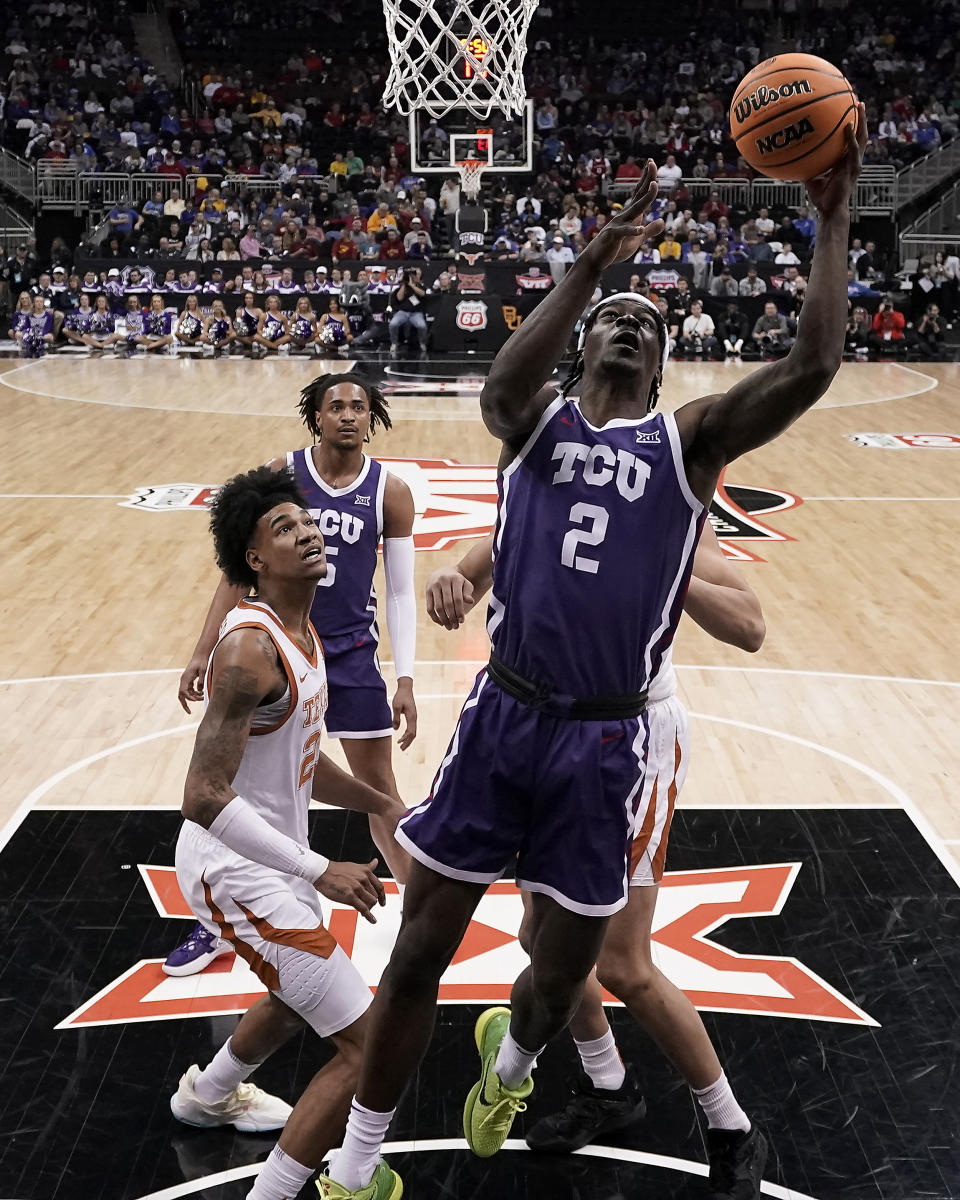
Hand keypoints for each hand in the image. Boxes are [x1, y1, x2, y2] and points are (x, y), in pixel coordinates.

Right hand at [178, 653, 207, 712]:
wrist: (201, 654)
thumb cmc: (202, 661)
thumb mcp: (203, 671)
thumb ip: (201, 681)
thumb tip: (200, 691)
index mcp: (185, 678)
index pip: (183, 692)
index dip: (189, 698)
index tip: (196, 701)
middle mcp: (184, 680)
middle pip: (181, 695)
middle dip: (184, 704)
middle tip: (189, 712)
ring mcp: (186, 680)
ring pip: (186, 693)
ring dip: (193, 697)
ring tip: (202, 698)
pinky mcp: (190, 680)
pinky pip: (190, 690)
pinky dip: (195, 693)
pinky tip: (202, 693)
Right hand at [315, 858, 385, 922]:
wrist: (322, 872)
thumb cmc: (336, 870)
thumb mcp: (354, 866)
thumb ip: (366, 867)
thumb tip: (376, 862)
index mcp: (365, 872)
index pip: (379, 886)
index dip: (382, 896)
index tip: (382, 902)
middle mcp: (363, 879)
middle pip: (375, 896)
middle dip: (372, 903)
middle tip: (367, 907)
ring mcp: (357, 888)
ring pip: (371, 902)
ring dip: (369, 909)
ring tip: (364, 912)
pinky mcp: (350, 896)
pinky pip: (363, 909)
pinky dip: (369, 916)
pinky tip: (372, 920)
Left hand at [392, 677, 416, 749]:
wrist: (406, 688)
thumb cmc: (400, 696)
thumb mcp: (395, 706)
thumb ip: (396, 718)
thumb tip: (395, 729)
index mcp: (411, 716)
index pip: (410, 731)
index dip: (405, 739)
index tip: (398, 742)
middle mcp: (414, 718)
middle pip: (413, 734)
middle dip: (408, 742)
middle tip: (401, 749)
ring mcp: (414, 717)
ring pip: (413, 731)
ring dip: (408, 739)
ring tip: (402, 745)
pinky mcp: (412, 716)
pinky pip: (412, 727)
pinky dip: (408, 734)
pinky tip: (403, 736)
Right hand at [426, 567, 474, 628]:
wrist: (444, 572)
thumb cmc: (458, 582)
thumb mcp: (465, 585)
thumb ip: (468, 592)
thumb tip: (470, 601)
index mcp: (455, 578)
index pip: (458, 598)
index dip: (460, 611)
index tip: (462, 621)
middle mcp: (443, 580)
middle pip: (448, 604)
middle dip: (452, 617)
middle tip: (456, 627)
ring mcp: (434, 585)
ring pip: (438, 607)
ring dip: (443, 619)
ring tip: (449, 627)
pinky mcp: (427, 591)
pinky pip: (429, 607)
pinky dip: (435, 617)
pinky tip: (441, 623)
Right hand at [583, 160, 664, 269]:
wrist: (595, 259)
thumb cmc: (615, 248)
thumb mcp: (637, 240)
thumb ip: (649, 230)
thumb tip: (662, 221)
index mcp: (631, 214)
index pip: (640, 193)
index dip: (647, 179)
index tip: (651, 163)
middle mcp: (625, 215)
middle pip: (639, 195)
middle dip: (647, 179)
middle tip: (652, 162)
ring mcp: (618, 224)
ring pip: (635, 209)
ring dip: (646, 197)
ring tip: (654, 186)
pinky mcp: (613, 236)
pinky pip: (624, 232)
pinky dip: (632, 231)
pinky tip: (640, 230)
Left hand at [805, 102, 866, 217]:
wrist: (829, 210)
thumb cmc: (820, 198)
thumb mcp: (811, 178)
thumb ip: (806, 165)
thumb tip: (791, 156)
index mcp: (845, 161)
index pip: (851, 140)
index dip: (851, 126)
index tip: (848, 111)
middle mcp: (852, 160)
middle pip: (861, 134)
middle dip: (861, 118)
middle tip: (858, 102)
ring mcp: (855, 164)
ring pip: (862, 138)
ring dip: (861, 122)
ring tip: (859, 107)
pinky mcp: (853, 169)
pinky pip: (853, 150)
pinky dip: (851, 138)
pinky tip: (847, 127)